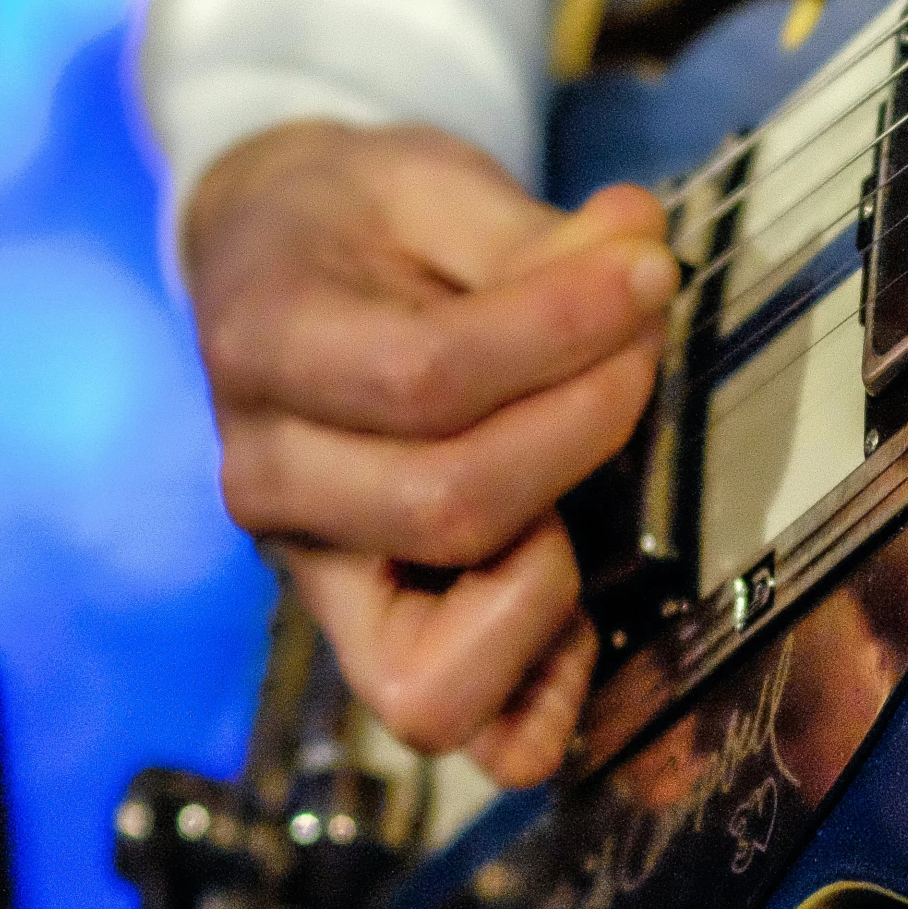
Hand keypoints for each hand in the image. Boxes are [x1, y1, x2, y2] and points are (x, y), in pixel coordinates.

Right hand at [184, 122, 677, 786]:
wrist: (270, 269)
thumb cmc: (358, 229)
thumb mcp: (429, 188)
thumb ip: (528, 234)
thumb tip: (635, 247)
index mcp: (263, 346)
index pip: (422, 377)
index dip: (561, 330)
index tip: (645, 276)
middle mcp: (266, 481)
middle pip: (447, 508)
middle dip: (585, 429)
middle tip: (641, 355)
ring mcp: (309, 573)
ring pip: (435, 651)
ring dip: (552, 579)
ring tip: (584, 487)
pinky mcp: (358, 635)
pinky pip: (449, 721)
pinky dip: (533, 692)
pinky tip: (577, 600)